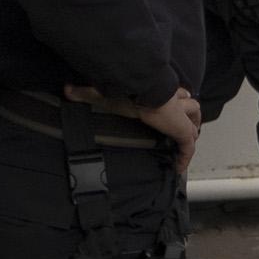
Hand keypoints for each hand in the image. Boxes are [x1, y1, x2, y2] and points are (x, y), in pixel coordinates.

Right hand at [69, 82, 203, 176]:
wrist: (145, 92)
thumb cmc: (129, 91)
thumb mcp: (105, 92)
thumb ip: (85, 92)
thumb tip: (66, 90)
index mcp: (160, 92)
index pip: (173, 95)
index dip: (174, 101)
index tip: (169, 108)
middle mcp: (174, 103)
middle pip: (190, 108)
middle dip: (188, 116)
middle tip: (181, 127)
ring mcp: (181, 118)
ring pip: (193, 125)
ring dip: (190, 133)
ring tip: (182, 145)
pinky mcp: (183, 131)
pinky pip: (188, 148)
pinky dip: (184, 158)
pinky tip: (178, 168)